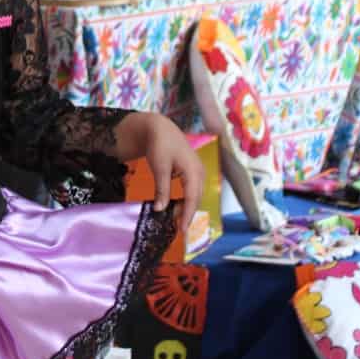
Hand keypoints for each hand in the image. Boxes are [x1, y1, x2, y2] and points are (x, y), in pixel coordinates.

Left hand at [117, 113, 204, 233]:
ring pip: (195, 194)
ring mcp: (198, 170)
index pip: (192, 199)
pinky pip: (193, 188)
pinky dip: (186, 198)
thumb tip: (160, 210)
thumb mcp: (159, 168)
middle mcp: (200, 172)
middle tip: (177, 227)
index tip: (181, 230)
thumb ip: (162, 190)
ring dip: (187, 206)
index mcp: (194, 171)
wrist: (160, 128)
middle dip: (188, 213)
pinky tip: (177, 204)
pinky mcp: (193, 170)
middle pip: (196, 198)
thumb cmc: (160, 145)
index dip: (187, 215)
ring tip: (175, 217)